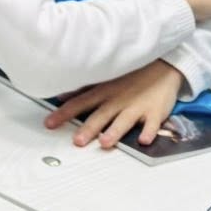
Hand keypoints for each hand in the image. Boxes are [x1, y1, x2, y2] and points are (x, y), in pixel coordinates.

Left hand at [45, 59, 186, 149]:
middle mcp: (117, 100)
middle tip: (77, 141)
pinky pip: (152, 123)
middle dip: (88, 128)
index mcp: (103, 92)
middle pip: (100, 115)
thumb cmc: (129, 76)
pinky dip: (149, 131)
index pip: (79, 104)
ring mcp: (136, 106)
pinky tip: (144, 140)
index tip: (49, 124)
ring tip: (105, 143)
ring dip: (114, 131)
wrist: (161, 67)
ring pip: (123, 120)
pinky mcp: (154, 111)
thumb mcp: (103, 80)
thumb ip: (82, 90)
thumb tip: (59, 97)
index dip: (63, 114)